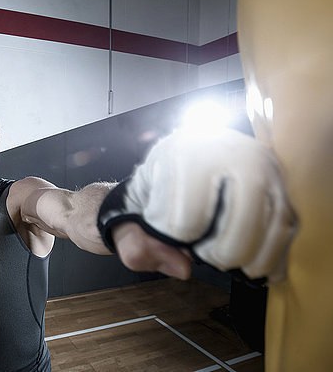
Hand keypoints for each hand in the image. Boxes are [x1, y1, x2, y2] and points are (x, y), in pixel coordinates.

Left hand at [98, 128, 296, 283]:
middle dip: (221, 251)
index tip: (171, 233)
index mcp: (183, 152)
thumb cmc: (153, 188)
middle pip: (242, 214)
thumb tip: (182, 268)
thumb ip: (133, 241)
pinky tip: (254, 268)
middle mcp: (229, 151)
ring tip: (228, 263)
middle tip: (205, 256)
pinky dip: (273, 255)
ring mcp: (261, 164)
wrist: (177, 163)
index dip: (177, 238)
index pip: (186, 215)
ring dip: (252, 257)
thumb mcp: (129, 212)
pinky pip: (289, 225)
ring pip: (275, 220)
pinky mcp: (281, 183)